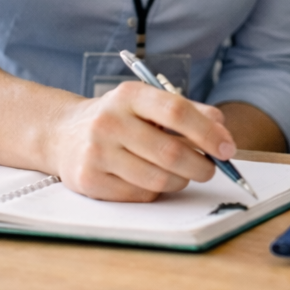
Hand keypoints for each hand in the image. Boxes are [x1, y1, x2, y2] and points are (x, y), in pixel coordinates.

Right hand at [43, 83, 235, 201]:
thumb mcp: (148, 103)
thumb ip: (188, 112)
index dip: (208, 132)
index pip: (176, 112)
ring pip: (158, 179)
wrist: (62, 134)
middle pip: (171, 152)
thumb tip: (222, 131)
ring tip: (183, 174)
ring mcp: (96, 152)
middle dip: (201, 165)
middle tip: (211, 168)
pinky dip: (157, 191)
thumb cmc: (119, 118)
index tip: (227, 148)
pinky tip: (153, 179)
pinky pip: (140, 194)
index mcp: (129, 95)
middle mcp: (109, 122)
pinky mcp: (89, 180)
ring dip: (181, 180)